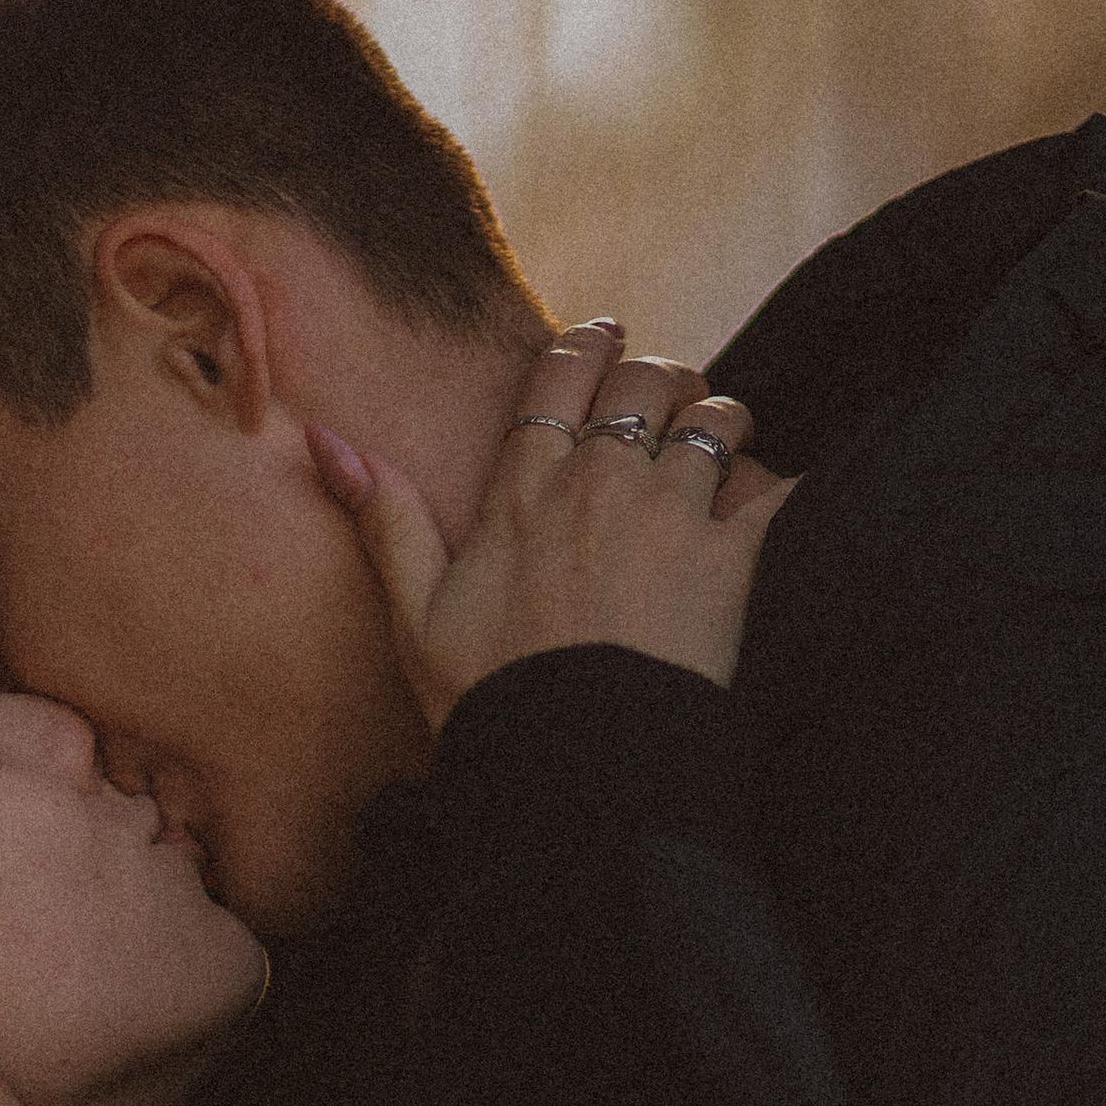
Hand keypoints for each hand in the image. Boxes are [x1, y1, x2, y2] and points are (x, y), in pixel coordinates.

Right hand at [307, 322, 793, 731]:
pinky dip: (781, 483)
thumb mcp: (414, 613)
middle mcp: (596, 485)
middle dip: (663, 377)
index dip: (589, 345)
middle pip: (644, 383)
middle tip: (674, 396)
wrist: (569, 769)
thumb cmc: (489, 699)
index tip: (608, 336)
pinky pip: (773, 488)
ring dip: (723, 421)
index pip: (560, 376)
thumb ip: (383, 517)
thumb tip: (324, 440)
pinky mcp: (728, 561)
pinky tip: (778, 495)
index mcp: (522, 490)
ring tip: (726, 441)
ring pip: (713, 420)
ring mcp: (666, 517)